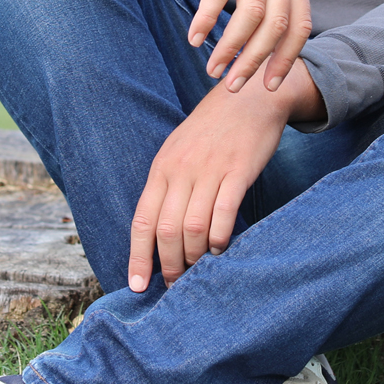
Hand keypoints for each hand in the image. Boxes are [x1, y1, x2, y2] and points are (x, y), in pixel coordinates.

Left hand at [128, 61, 321, 290]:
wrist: (247, 98)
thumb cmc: (211, 130)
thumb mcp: (178, 152)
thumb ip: (168, 187)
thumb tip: (158, 231)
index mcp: (161, 169)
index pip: (142, 220)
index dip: (138, 257)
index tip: (137, 286)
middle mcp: (181, 170)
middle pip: (167, 230)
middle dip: (170, 265)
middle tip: (176, 284)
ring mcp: (209, 170)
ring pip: (194, 227)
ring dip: (196, 256)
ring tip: (200, 268)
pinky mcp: (238, 170)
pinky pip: (224, 212)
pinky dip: (221, 237)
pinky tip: (222, 248)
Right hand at [185, 0, 312, 93]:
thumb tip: (265, 41)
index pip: (300, 25)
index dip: (285, 58)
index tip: (268, 86)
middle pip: (275, 25)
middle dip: (255, 62)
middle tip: (233, 86)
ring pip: (249, 13)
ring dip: (230, 47)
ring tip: (211, 68)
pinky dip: (206, 18)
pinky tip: (194, 37)